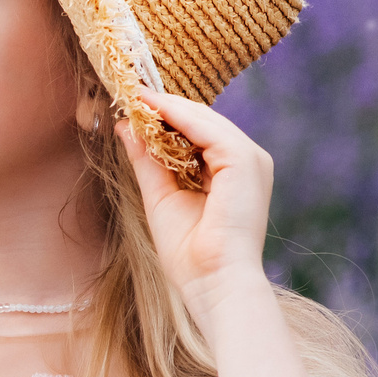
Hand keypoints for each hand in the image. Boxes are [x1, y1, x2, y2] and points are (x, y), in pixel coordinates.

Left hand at [115, 87, 275, 325]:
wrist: (213, 283)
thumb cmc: (191, 255)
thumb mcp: (161, 197)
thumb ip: (147, 161)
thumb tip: (127, 127)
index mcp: (233, 173)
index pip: (199, 134)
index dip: (166, 117)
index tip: (133, 104)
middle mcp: (248, 161)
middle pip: (203, 122)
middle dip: (165, 107)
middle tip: (130, 92)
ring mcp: (250, 159)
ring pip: (205, 120)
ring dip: (168, 107)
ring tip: (135, 97)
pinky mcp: (244, 161)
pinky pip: (208, 128)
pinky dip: (178, 116)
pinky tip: (152, 108)